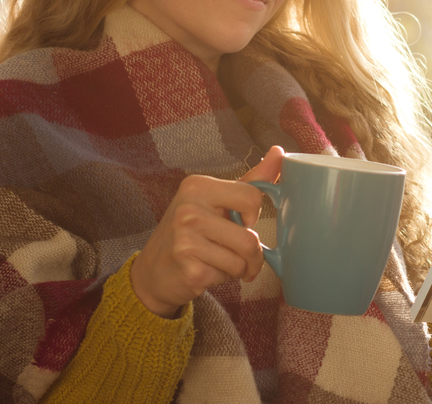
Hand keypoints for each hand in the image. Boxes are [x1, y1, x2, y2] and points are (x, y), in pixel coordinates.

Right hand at [130, 146, 284, 317]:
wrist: (153, 271)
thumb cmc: (190, 232)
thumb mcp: (216, 200)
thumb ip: (251, 180)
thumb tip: (279, 153)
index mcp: (197, 186)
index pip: (252, 197)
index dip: (252, 215)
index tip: (240, 222)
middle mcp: (189, 210)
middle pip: (250, 237)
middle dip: (253, 253)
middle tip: (239, 254)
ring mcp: (186, 241)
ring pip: (242, 260)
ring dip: (239, 267)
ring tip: (220, 262)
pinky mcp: (189, 270)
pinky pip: (228, 276)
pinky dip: (224, 278)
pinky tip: (206, 271)